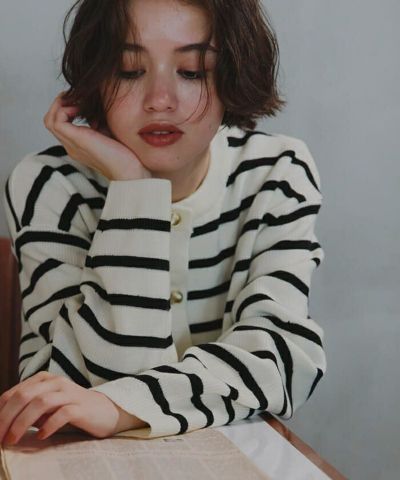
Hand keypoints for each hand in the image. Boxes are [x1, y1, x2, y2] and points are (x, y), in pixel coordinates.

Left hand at [0, 371, 147, 444]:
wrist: (104, 411)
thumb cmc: (70, 410)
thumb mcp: (46, 407)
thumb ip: (27, 410)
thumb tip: (3, 424)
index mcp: (44, 379)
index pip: (15, 392)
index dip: (1, 411)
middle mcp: (56, 382)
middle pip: (25, 395)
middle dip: (7, 417)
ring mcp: (70, 393)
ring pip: (41, 402)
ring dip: (23, 422)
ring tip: (14, 439)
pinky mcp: (82, 407)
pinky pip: (63, 413)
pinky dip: (49, 425)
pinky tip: (42, 435)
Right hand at [43, 92, 151, 180]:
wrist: (131, 170)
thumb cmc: (127, 154)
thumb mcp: (109, 131)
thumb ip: (98, 120)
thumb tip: (93, 104)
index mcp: (79, 146)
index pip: (62, 124)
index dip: (68, 108)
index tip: (82, 100)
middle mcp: (72, 146)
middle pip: (52, 120)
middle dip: (62, 103)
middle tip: (77, 96)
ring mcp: (72, 145)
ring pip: (50, 120)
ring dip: (61, 104)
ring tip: (77, 100)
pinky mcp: (76, 141)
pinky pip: (56, 121)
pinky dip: (65, 109)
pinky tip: (80, 108)